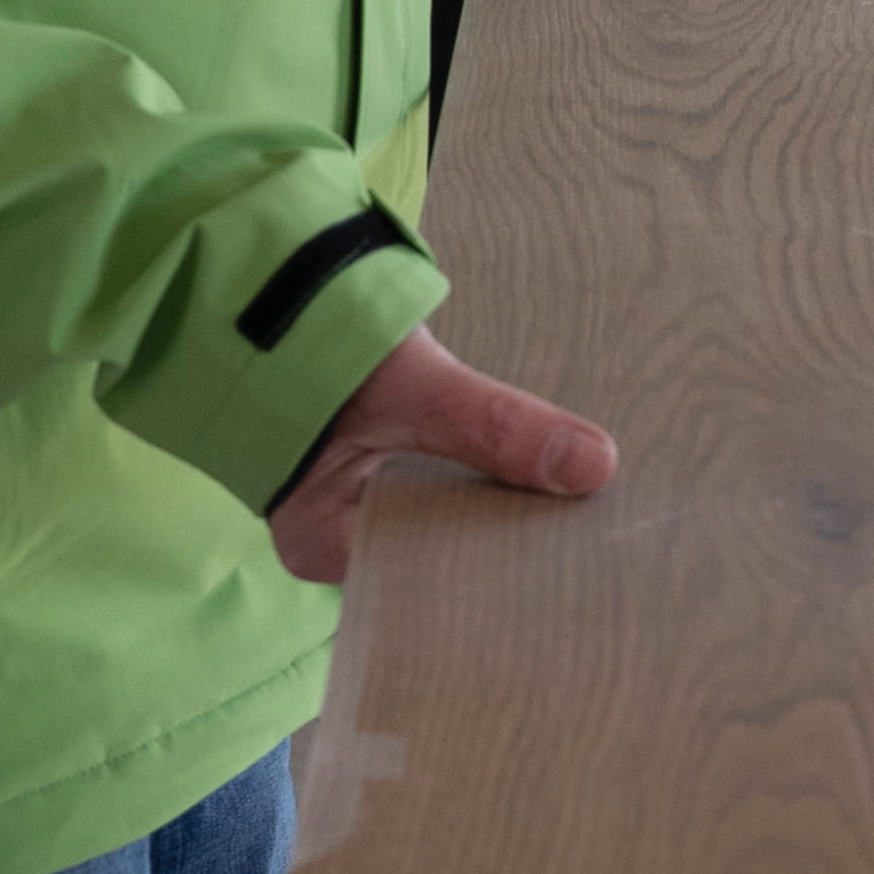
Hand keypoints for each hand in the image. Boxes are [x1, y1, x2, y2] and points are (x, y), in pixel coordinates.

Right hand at [269, 325, 616, 583]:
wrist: (280, 289)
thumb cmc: (314, 340)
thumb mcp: (408, 386)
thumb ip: (490, 424)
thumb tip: (594, 465)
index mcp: (325, 546)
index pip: (428, 584)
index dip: (499, 571)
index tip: (573, 558)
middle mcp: (344, 543)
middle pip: (447, 558)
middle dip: (513, 539)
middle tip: (594, 532)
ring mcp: (366, 509)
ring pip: (457, 523)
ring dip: (509, 503)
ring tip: (584, 503)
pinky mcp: (394, 473)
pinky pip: (458, 489)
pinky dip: (495, 477)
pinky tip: (550, 473)